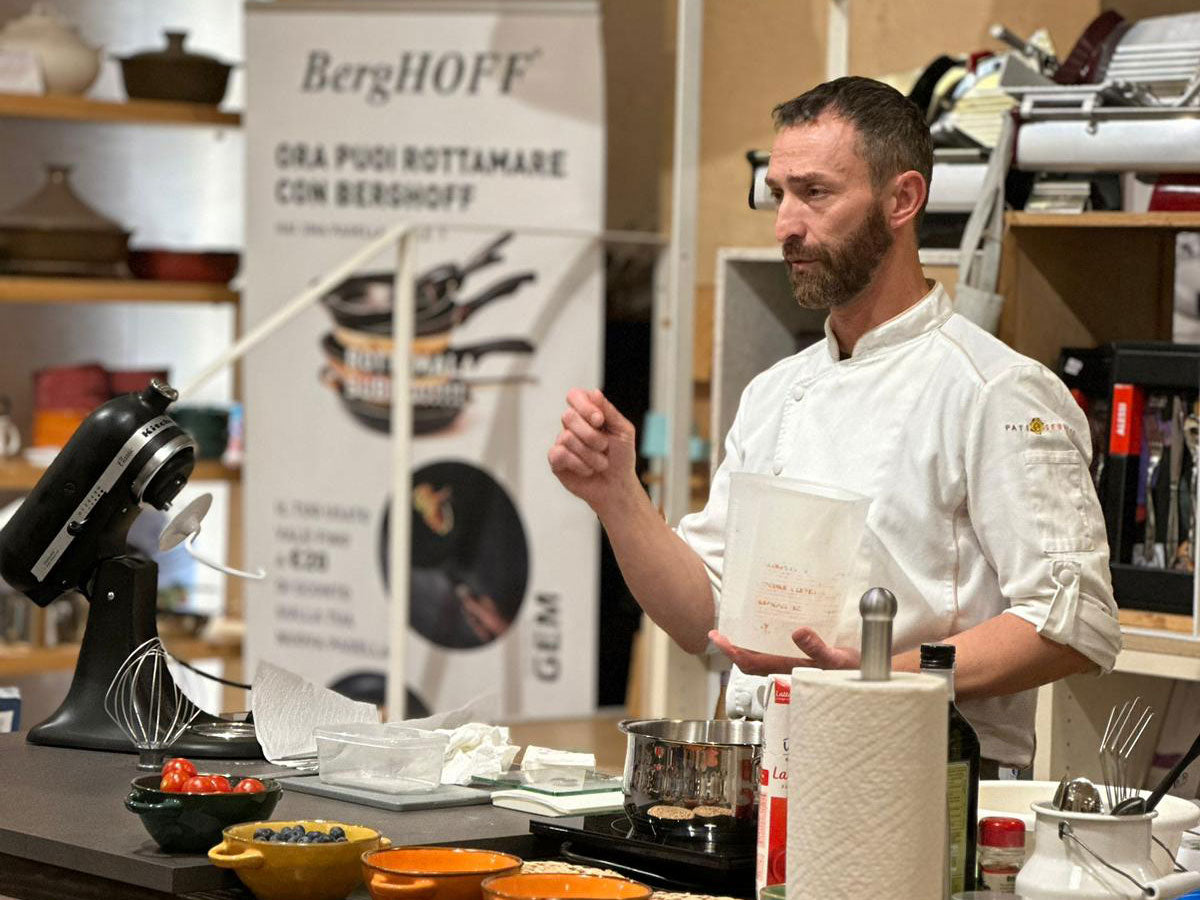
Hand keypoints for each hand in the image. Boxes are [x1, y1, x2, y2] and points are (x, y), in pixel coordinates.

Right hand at [547, 388, 638, 514]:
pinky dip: (580, 464)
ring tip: (601, 463)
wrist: (617, 485)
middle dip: (591, 435)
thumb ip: (609, 411)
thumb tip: (594, 392)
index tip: (599, 420)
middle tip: (604, 446)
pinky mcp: (556, 460)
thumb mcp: (623, 430)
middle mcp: (572, 425)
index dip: (585, 406)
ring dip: (591, 454)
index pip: (574, 395)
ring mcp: (562, 442)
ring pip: (567, 437)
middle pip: (568, 416)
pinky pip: (560, 454)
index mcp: (587, 413)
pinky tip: (588, 470)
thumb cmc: (621, 456)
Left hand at [708, 627, 860, 674]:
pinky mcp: (803, 660)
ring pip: (762, 657)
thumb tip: (797, 633)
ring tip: (739, 626)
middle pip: (751, 660)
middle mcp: (787, 669)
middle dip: (735, 647)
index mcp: (789, 670)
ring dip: (748, 644)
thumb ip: (818, 648)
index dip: (732, 651)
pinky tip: (769, 628)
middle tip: (721, 630)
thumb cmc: (854, 672)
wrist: (873, 678)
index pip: (751, 662)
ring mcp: (794, 666)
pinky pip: (777, 651)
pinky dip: (766, 640)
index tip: (717, 637)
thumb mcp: (837, 658)